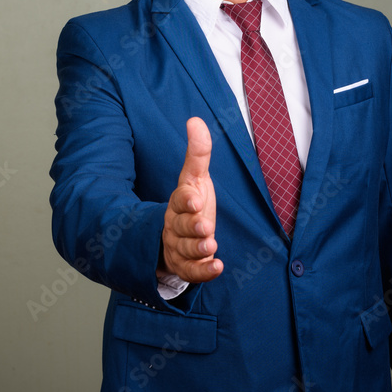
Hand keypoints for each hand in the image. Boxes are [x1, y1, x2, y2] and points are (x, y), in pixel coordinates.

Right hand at [158, 117, 222, 282]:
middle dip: (192, 226)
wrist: (174, 238)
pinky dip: (204, 272)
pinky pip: (192, 271)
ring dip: (198, 249)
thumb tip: (195, 120)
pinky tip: (217, 267)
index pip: (179, 199)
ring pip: (184, 249)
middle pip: (180, 226)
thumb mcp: (195, 178)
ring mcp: (179, 247)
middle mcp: (175, 225)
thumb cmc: (190, 204)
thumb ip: (198, 154)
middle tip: (205, 227)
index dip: (186, 200)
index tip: (196, 198)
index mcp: (178, 203)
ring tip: (211, 246)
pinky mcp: (187, 266)